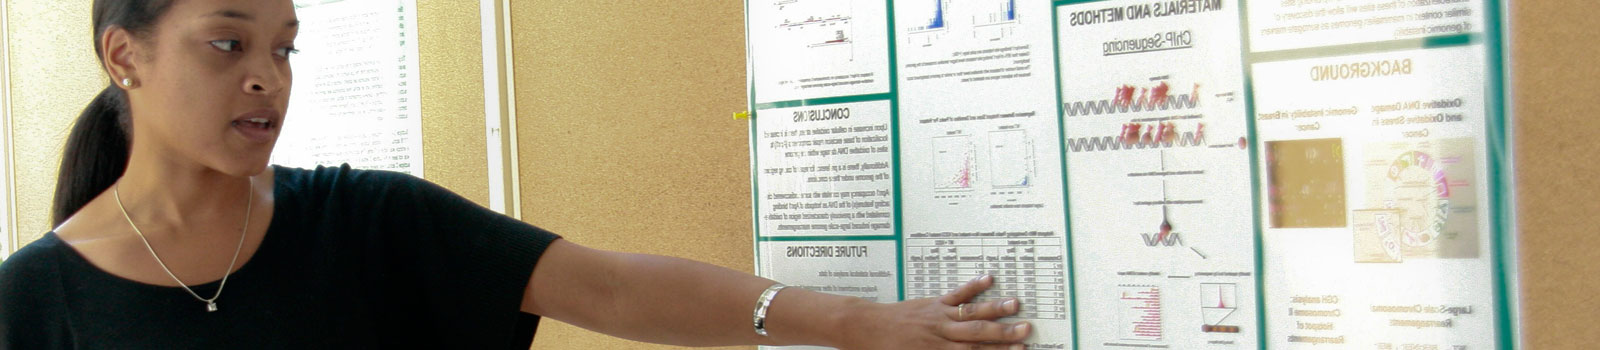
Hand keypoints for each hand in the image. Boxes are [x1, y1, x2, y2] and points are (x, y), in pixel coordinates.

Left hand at [837, 275, 1030, 349]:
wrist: (862, 329)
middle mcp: (940, 335)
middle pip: (978, 335)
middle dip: (1004, 334)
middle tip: (1026, 330)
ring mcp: (937, 317)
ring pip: (970, 314)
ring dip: (994, 310)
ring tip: (1016, 305)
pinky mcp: (931, 304)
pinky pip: (955, 295)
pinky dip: (972, 287)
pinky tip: (988, 279)